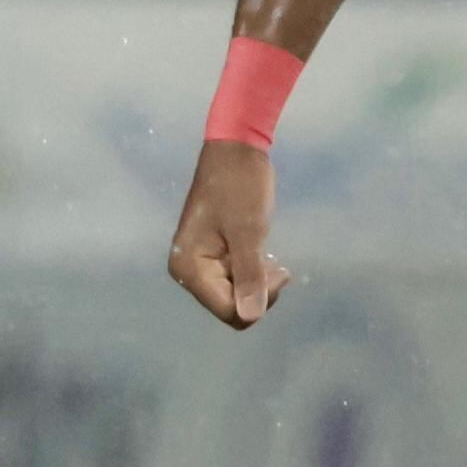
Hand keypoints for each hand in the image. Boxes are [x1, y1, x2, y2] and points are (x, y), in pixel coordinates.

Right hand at [166, 139, 290, 327]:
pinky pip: (234, 278)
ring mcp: (199, 264)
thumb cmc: (240, 187)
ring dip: (257, 283)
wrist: (235, 149)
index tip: (278, 272)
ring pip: (234, 295)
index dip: (256, 300)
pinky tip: (265, 258)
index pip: (227, 310)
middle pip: (229, 306)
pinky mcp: (212, 255)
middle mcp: (188, 271)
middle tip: (278, 267)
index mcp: (189, 268)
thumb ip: (248, 275)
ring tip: (272, 260)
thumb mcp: (248, 232)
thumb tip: (251, 316)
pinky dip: (252, 273)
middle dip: (257, 293)